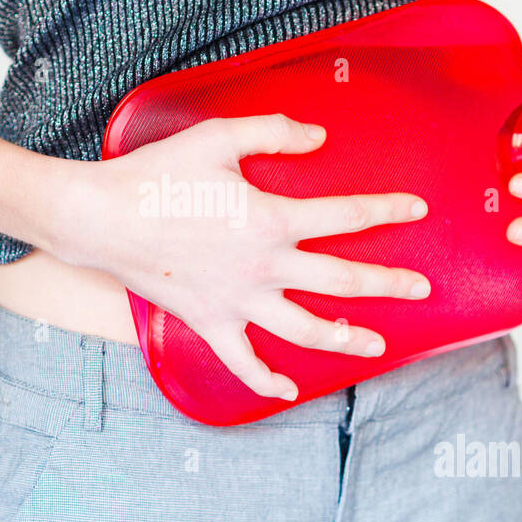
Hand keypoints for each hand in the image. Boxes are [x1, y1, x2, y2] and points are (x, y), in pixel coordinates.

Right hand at [60, 114, 431, 399]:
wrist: (101, 218)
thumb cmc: (157, 174)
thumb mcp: (218, 137)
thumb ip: (273, 132)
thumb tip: (318, 137)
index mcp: (272, 220)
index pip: (347, 216)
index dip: (388, 210)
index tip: (417, 209)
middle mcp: (264, 267)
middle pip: (342, 282)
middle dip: (388, 285)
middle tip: (421, 289)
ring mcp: (238, 301)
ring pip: (306, 329)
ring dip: (346, 339)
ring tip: (376, 344)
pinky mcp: (210, 322)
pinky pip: (244, 362)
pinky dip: (266, 380)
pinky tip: (285, 389)